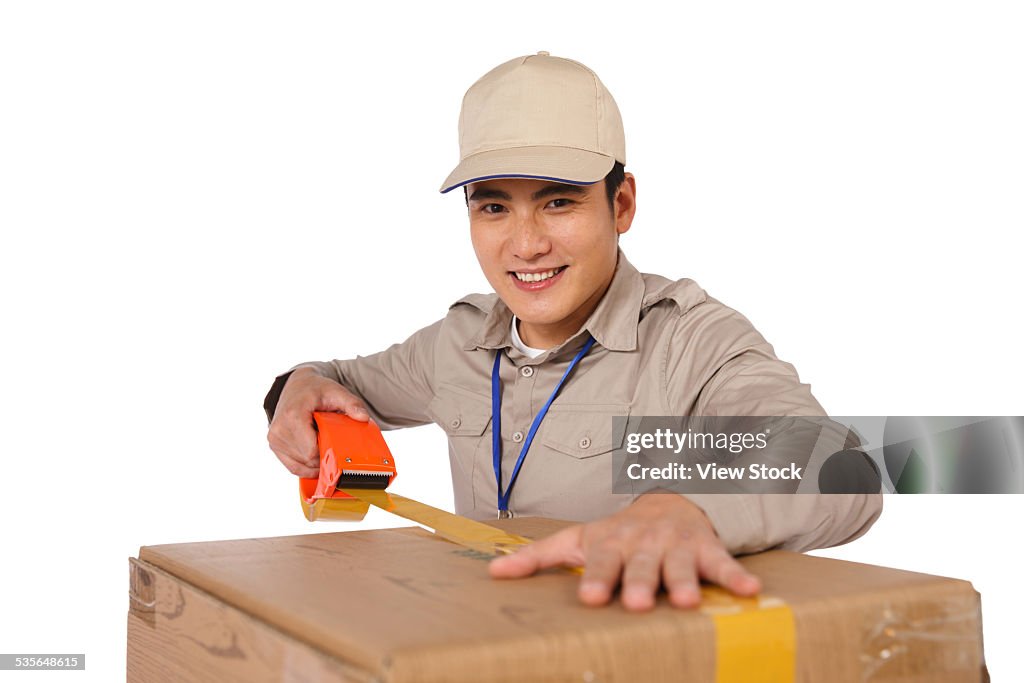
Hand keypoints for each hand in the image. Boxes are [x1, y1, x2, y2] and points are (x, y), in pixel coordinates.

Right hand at [266, 368, 371, 477]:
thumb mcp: (336, 392)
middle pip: (307, 460)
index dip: (327, 450)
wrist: (296, 386)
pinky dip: (307, 466)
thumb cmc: (315, 389)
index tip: (338, 444)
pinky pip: (293, 467)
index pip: (311, 451)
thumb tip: (363, 417)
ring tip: (321, 442)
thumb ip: (351, 404)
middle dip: (323, 455)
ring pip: (301, 466)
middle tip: (332, 440)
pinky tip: (316, 457)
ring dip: (315, 460)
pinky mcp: (274, 445)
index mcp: (293, 416)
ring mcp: (274, 439)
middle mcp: (279, 429)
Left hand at [488, 493, 760, 610]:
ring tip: (686, 602)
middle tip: (635, 602)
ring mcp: (677, 545)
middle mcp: (644, 543)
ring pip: (681, 565)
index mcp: (611, 542)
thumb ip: (538, 557)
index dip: (596, 578)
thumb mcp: (578, 538)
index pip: (601, 560)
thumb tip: (492, 571)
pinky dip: (737, 576)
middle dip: (639, 582)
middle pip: (641, 565)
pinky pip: (724, 563)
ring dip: (683, 581)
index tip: (589, 597)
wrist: (668, 500)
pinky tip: (750, 592)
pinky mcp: (708, 549)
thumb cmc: (617, 533)